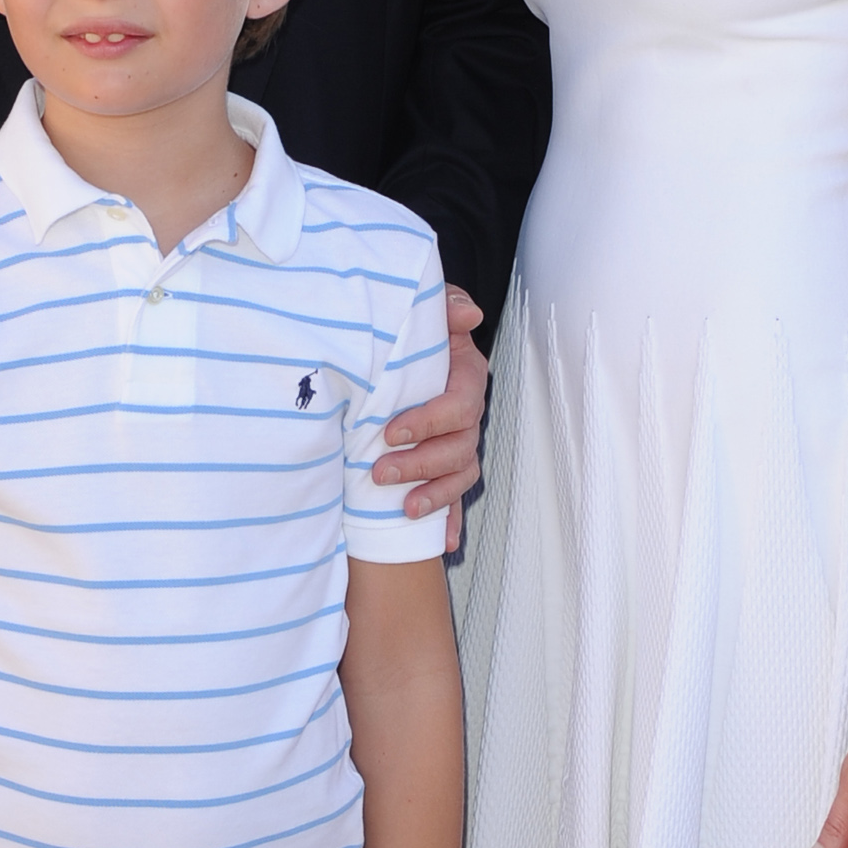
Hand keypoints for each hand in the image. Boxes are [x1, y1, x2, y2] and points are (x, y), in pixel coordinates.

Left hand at [372, 287, 487, 551]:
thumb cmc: (412, 331)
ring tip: (405, 510)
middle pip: (459, 448)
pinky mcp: (445, 467)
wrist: (397, 349)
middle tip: (380, 472)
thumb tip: (468, 314)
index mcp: (463, 378)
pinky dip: (450, 521)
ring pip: (460, 476)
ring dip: (435, 496)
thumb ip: (446, 304)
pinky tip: (444, 543)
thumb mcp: (426, 310)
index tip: (390, 431)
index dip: (428, 422)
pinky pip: (455, 498)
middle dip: (420, 465)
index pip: (459, 405)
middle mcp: (467, 416)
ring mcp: (459, 444)